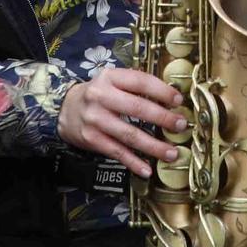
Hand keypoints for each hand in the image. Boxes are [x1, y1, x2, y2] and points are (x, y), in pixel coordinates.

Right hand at [58, 67, 185, 177]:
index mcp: (110, 77)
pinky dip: (133, 162)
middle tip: (180, 125)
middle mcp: (101, 96)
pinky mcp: (91, 139)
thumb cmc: (99, 95)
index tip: (179, 101)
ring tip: (171, 153)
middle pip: (137, 108)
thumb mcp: (113, 81)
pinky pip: (117, 152)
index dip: (161, 91)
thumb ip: (136, 86)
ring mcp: (95, 119)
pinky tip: (147, 169)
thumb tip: (171, 98)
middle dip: (162, 118)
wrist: (65, 110)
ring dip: (153, 146)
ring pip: (129, 134)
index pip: (140, 81)